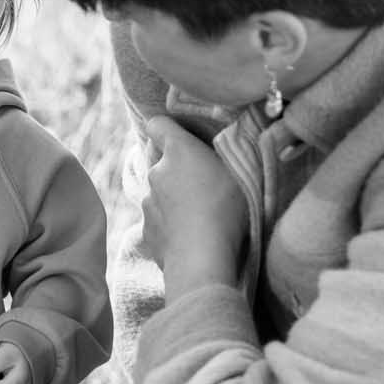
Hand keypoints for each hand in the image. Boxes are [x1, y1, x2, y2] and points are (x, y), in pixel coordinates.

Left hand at [140, 115, 248, 294]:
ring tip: (200, 219)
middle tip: (204, 188)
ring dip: (174, 201)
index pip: (158, 125)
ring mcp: (147, 203)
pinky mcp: (146, 231)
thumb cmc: (227, 210)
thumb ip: (219, 158)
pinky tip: (190, 239)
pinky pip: (159, 222)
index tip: (180, 139)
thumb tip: (210, 154)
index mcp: (178, 151)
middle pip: (162, 165)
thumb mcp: (238, 173)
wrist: (202, 258)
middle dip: (178, 172)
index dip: (166, 129)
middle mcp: (156, 172)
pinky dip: (170, 227)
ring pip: (160, 195)